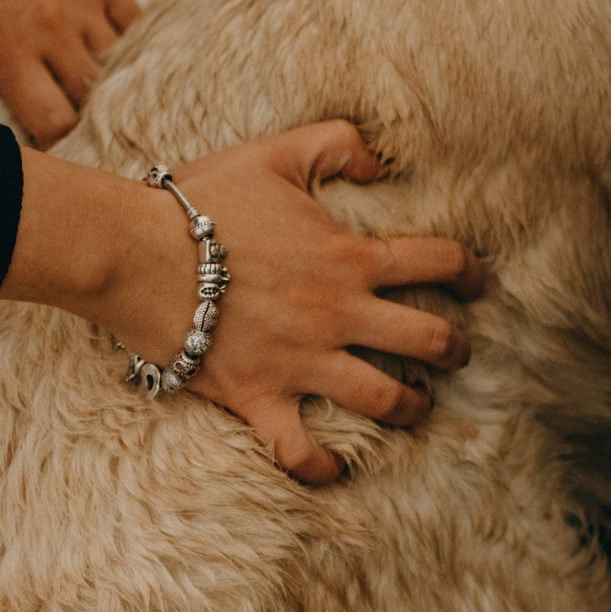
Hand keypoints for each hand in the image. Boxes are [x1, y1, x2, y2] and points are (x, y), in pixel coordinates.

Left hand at [0, 0, 139, 142]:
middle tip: (77, 127)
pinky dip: (131, 46)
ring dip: (109, 85)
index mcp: (6, 52)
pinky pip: (135, 25)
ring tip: (98, 96)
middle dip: (86, 120)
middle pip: (92, 100)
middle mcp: (51, 31)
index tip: (48, 147)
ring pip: (118, 66)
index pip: (55, 122)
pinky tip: (119, 59)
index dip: (56, 145)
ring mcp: (81, 3)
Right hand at [0, 122, 485, 482]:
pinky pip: (299, 449)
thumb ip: (337, 144)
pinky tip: (336, 467)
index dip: (470, 271)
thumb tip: (381, 162)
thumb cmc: (201, 203)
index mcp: (350, 257)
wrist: (133, 253)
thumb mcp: (276, 153)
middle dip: (454, 349)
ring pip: (384, 398)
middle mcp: (339, 314)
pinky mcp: (259, 398)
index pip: (439, 262)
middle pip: (429, 340)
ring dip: (411, 406)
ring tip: (415, 406)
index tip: (477, 281)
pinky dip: (321, 465)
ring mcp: (302, 362)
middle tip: (456, 351)